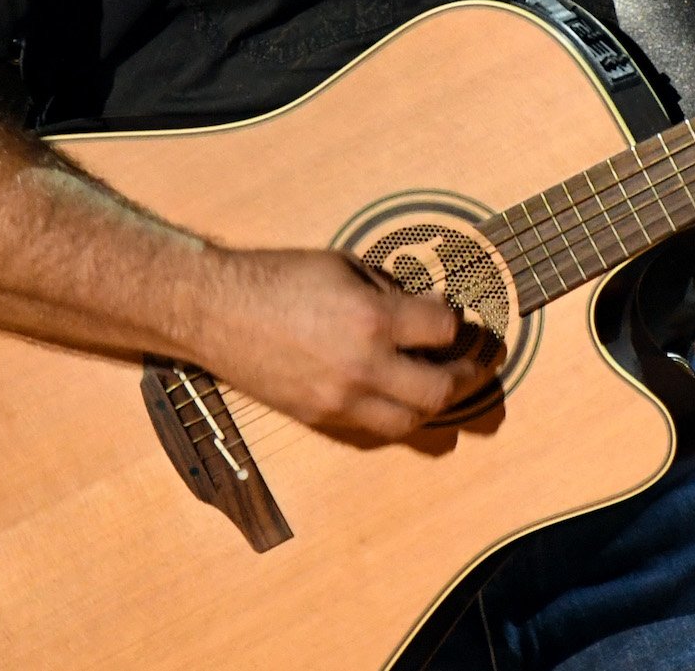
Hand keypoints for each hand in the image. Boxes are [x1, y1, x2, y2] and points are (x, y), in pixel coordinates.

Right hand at [188, 247, 500, 443]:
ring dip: (437, 403)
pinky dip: (398, 414)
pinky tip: (403, 394)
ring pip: (411, 421)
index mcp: (370, 320)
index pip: (443, 329)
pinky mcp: (319, 419)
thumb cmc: (278, 278)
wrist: (215, 311)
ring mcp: (339, 400)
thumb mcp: (345, 266)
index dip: (457, 321)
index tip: (458, 316)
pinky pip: (375, 428)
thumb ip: (392, 290)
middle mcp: (360, 367)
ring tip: (445, 382)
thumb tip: (430, 306)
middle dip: (468, 374)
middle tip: (479, 360)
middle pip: (439, 390)